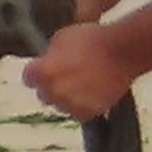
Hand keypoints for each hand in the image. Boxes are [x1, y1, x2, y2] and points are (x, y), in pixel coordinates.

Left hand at [23, 19, 140, 121]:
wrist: (123, 52)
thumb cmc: (92, 39)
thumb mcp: (62, 38)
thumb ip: (50, 56)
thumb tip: (47, 63)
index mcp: (42, 72)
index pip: (29, 78)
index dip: (38, 72)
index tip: (45, 68)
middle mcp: (53, 92)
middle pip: (45, 94)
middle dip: (52, 86)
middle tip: (67, 76)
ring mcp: (70, 105)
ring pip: (62, 105)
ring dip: (68, 97)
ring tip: (83, 84)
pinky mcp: (87, 113)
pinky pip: (78, 112)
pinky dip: (83, 105)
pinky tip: (91, 93)